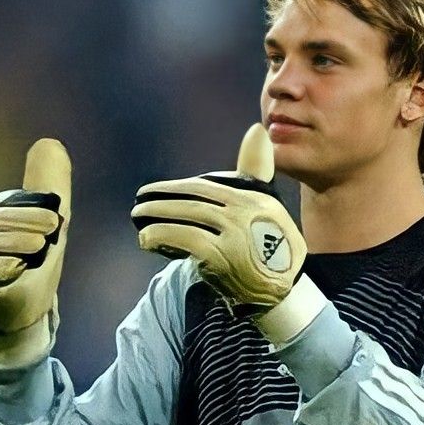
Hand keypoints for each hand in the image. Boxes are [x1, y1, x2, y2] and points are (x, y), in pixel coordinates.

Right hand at [0, 138, 70, 365]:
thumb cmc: (33, 269)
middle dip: (27, 225)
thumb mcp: (48, 229)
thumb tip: (51, 144)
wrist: (21, 313)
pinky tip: (16, 269)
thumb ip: (50, 190)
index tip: (56, 222)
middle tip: (52, 232)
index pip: (7, 208)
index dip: (32, 212)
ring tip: (38, 249)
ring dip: (17, 245)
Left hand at [131, 124, 306, 310]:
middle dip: (163, 197)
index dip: (180, 187)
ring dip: (156, 213)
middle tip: (140, 198)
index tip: (159, 190)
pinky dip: (160, 235)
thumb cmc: (275, 252)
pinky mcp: (222, 254)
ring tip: (138, 215)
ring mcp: (234, 232)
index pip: (209, 187)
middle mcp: (246, 210)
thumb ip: (256, 173)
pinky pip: (183, 238)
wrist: (285, 295)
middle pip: (194, 198)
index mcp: (256, 197)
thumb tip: (256, 129)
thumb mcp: (270, 209)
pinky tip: (146, 238)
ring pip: (186, 215)